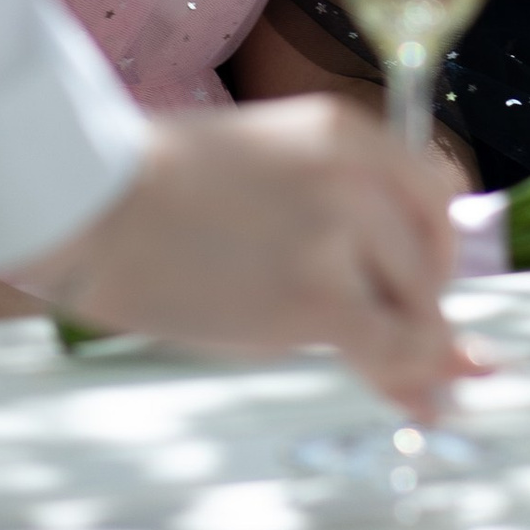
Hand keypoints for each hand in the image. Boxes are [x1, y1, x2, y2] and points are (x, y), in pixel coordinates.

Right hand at [16, 97, 470, 417]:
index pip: (439, 190)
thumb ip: (343, 222)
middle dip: (423, 309)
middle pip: (433, 258)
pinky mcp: (315, 296)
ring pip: (418, 310)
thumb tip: (413, 289)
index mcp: (344, 132)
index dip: (439, 246)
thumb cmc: (153, 192)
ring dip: (412, 351)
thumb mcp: (263, 177)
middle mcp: (357, 176)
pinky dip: (402, 377)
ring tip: (399, 381)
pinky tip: (404, 397)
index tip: (420, 281)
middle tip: (395, 345)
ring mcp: (339, 235)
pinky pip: (389, 348)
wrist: (89, 202)